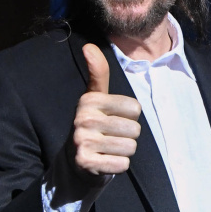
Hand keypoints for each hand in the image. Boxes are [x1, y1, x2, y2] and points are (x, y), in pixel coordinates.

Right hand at [69, 43, 141, 180]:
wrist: (75, 163)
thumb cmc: (93, 126)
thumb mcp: (95, 98)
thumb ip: (98, 73)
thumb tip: (89, 46)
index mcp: (89, 101)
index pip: (135, 108)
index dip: (130, 117)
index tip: (112, 119)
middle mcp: (83, 119)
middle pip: (135, 129)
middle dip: (128, 136)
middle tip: (110, 137)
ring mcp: (82, 142)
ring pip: (130, 147)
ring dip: (124, 151)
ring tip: (108, 149)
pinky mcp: (85, 163)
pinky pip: (122, 164)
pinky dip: (118, 165)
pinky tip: (105, 161)